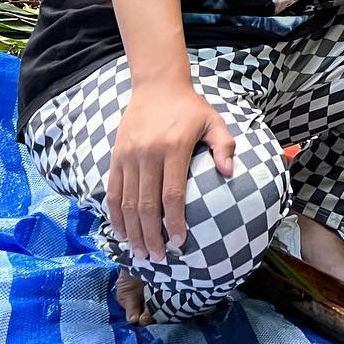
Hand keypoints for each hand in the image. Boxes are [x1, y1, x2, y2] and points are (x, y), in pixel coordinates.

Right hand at [107, 83, 234, 262]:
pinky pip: (113, 192)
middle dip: (152, 235)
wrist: (157, 86)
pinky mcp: (116, 157)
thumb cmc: (190, 107)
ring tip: (141, 252)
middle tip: (159, 257)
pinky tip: (123, 232)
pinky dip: (116, 215)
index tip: (179, 242)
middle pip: (147, 205)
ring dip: (133, 231)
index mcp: (174, 147)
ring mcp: (129, 156)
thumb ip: (224, 146)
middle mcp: (148, 154)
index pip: (172, 194)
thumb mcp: (214, 121)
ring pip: (127, 203)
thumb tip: (230, 173)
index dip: (175, 222)